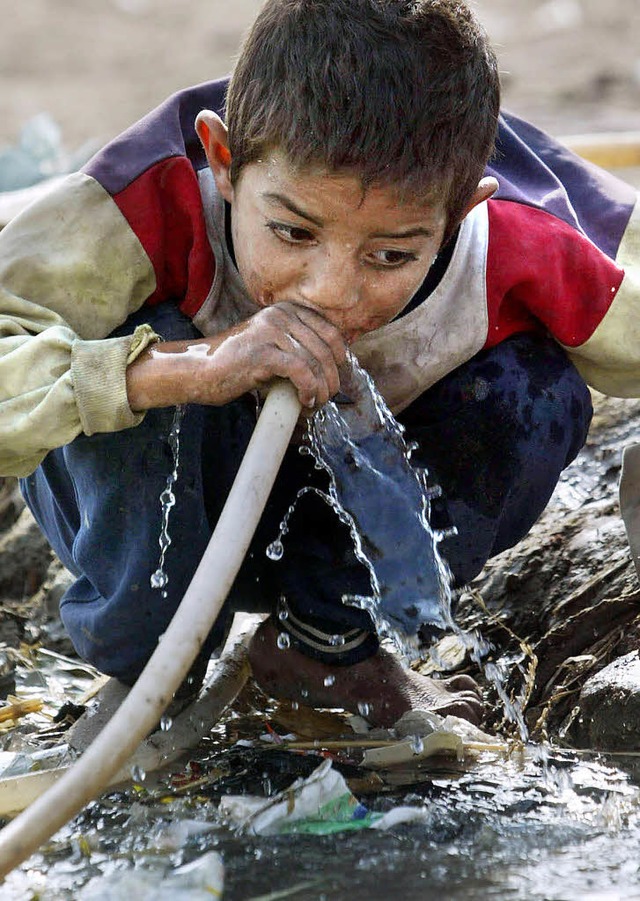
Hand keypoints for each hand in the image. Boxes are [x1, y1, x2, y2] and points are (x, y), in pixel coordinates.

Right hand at [126, 302, 347, 411]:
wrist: (200, 370)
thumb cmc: (236, 364)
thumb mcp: (271, 346)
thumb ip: (296, 347)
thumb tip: (330, 368)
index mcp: (286, 310)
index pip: (330, 331)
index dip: (340, 357)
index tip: (335, 377)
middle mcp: (280, 315)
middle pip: (326, 349)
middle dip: (332, 378)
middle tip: (327, 398)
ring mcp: (271, 331)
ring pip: (316, 362)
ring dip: (322, 389)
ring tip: (316, 404)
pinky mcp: (263, 352)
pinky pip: (301, 371)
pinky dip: (309, 389)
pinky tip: (306, 402)